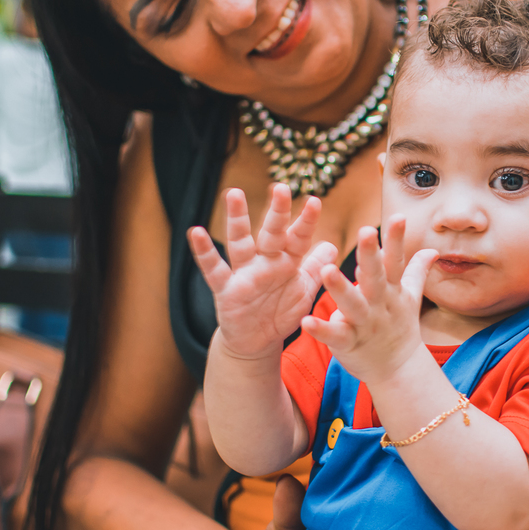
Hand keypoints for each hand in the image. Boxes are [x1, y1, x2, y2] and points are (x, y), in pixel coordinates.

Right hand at [190, 185, 337, 358]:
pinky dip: (204, 252)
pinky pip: (214, 269)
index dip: (306, 222)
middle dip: (277, 212)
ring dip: (237, 219)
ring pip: (240, 242)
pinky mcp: (225, 289)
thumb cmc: (280, 312)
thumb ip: (315, 269)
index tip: (314, 201)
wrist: (257, 342)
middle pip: (272, 233)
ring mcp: (244, 273)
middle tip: (281, 187)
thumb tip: (332, 245)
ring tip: (233, 194)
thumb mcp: (303, 291)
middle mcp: (265, 262)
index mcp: (287, 262)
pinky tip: (195, 232)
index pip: (298, 238)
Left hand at [301, 215, 437, 387]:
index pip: (396, 261)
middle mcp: (380, 305)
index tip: (399, 216)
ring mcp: (365, 325)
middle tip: (365, 231)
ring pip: (353, 304)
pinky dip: (320, 329)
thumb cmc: (400, 328)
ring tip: (326, 270)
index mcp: (392, 291)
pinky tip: (306, 321)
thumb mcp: (410, 298)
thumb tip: (433, 250)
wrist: (398, 371)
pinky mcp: (349, 343)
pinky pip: (334, 336)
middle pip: (376, 277)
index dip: (397, 240)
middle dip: (371, 255)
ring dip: (340, 288)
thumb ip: (417, 271)